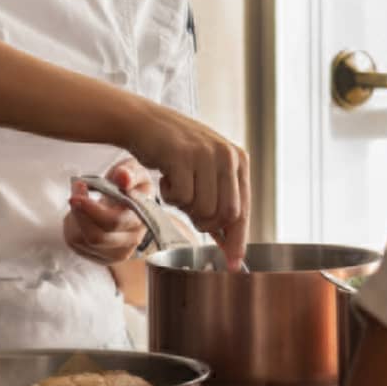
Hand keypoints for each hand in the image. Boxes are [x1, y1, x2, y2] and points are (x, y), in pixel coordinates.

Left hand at [63, 157, 155, 265]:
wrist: (132, 203)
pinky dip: (72, 226)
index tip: (80, 186)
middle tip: (74, 194)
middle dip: (79, 213)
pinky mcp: (102, 257)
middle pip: (97, 237)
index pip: (115, 221)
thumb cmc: (131, 186)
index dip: (93, 209)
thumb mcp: (134, 170)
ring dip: (74, 218)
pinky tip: (80, 214)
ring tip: (78, 200)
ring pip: (83, 241)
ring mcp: (117, 252)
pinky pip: (76, 245)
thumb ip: (130, 172)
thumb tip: (123, 177)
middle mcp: (132, 240)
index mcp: (142, 218)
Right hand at [122, 103, 249, 266]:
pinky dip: (169, 196)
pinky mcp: (182, 156)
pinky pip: (181, 198)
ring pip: (203, 209)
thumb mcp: (206, 171)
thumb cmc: (174, 150)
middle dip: (205, 223)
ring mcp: (205, 154)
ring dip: (184, 207)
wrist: (143, 122)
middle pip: (225, 215)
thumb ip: (220, 201)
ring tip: (177, 186)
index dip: (237, 240)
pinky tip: (166, 177)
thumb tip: (228, 243)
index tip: (232, 263)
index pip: (243, 210)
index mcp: (238, 159)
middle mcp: (227, 155)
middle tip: (188, 209)